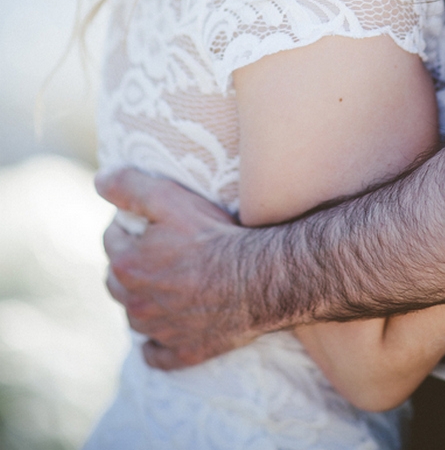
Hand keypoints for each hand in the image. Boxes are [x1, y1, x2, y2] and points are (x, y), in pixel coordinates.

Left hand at [96, 169, 256, 369]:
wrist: (256, 279)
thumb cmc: (213, 236)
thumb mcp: (170, 198)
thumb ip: (130, 186)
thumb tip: (99, 180)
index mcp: (126, 265)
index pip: (112, 238)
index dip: (129, 224)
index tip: (149, 218)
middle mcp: (135, 303)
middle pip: (116, 279)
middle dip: (128, 262)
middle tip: (155, 248)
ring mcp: (158, 330)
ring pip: (134, 315)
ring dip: (140, 300)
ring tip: (163, 283)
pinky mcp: (182, 351)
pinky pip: (155, 353)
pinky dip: (156, 343)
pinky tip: (165, 331)